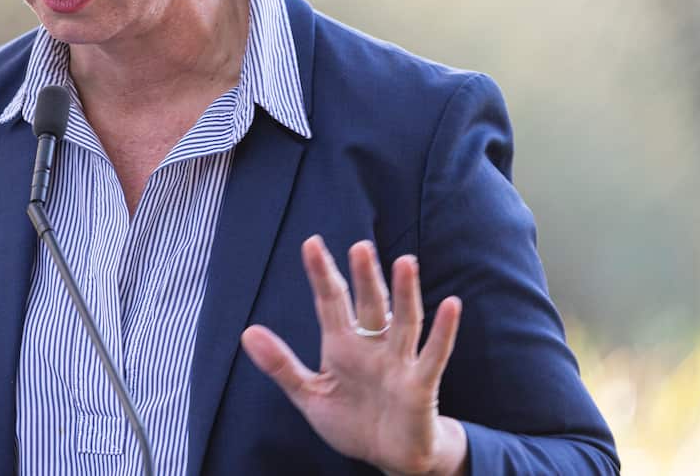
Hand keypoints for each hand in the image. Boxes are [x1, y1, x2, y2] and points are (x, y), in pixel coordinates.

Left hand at [240, 236, 467, 475]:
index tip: (312, 243)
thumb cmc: (352, 421)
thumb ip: (281, 365)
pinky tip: (452, 305)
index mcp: (342, 345)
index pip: (331, 301)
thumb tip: (247, 333)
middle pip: (369, 304)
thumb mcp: (310, 395)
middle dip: (364, 277)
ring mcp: (399, 362)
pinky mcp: (421, 384)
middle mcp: (372, 346)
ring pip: (403, 321)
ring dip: (405, 293)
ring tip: (405, 262)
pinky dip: (443, 331)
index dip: (322, 274)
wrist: (389, 457)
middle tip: (360, 246)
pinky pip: (434, 355)